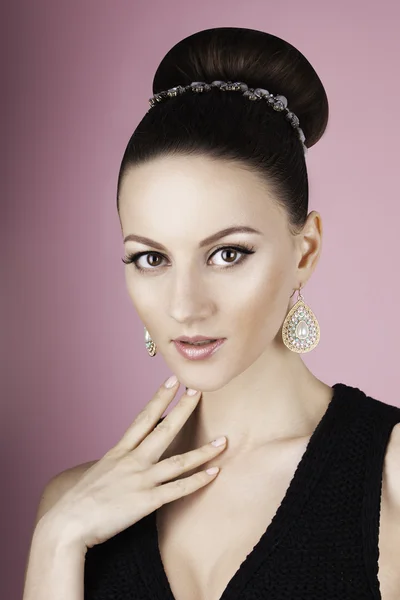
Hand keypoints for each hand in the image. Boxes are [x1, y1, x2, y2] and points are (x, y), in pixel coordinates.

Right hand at [41, 378, 226, 548]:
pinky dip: (197, 481)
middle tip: (198, 391)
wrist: (67, 524)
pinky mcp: (146, 502)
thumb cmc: (79, 500)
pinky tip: (213, 473)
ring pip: (178, 461)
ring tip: (223, 440)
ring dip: (203, 451)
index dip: (159, 398)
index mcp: (119, 452)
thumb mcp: (98, 472)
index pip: (143, 418)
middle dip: (183, 410)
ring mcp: (141, 480)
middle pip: (164, 430)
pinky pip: (178, 489)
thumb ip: (116, 462)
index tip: (172, 381)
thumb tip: (125, 454)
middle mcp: (132, 461)